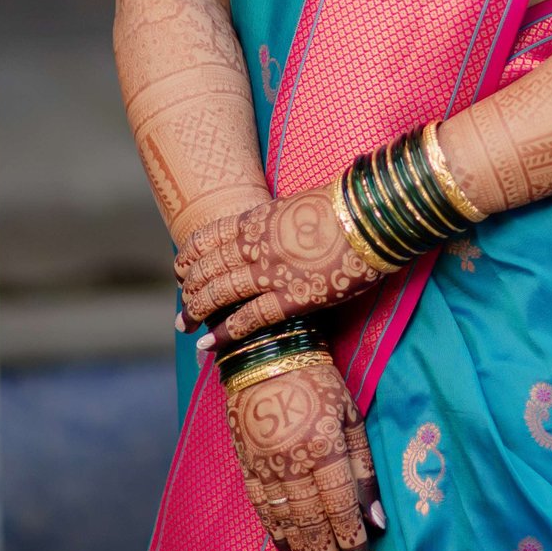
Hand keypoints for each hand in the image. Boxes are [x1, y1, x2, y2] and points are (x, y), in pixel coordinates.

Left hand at [175, 189, 383, 345]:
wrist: (370, 215)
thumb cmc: (341, 207)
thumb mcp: (295, 207)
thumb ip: (272, 223)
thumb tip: (262, 232)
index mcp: (257, 220)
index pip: (208, 239)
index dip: (189, 257)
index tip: (181, 272)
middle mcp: (257, 246)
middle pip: (208, 268)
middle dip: (188, 290)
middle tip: (181, 309)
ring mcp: (273, 273)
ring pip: (220, 292)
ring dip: (198, 311)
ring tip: (185, 326)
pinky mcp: (295, 297)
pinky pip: (251, 317)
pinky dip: (226, 332)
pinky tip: (209, 344)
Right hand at [227, 350, 383, 550]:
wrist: (264, 356)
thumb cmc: (319, 383)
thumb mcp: (352, 417)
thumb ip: (365, 469)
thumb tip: (378, 520)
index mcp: (324, 448)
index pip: (343, 511)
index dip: (355, 547)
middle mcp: (293, 464)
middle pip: (314, 526)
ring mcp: (266, 468)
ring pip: (288, 525)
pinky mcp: (247, 467)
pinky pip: (263, 512)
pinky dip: (278, 538)